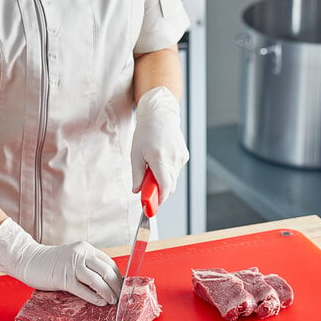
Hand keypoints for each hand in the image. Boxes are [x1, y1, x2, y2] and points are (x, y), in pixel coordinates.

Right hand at [0, 218, 121, 305]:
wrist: (29, 260)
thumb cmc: (52, 262)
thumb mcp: (74, 258)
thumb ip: (88, 265)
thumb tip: (106, 281)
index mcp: (86, 249)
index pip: (109, 263)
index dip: (117, 277)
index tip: (121, 287)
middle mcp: (81, 254)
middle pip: (106, 271)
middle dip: (116, 286)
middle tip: (120, 297)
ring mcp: (72, 266)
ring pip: (97, 281)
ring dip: (108, 293)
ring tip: (112, 301)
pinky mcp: (63, 278)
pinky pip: (83, 290)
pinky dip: (94, 297)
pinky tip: (100, 303)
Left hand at [131, 86, 188, 204]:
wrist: (160, 115)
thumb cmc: (145, 132)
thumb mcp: (135, 154)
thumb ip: (137, 175)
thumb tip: (137, 191)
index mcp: (160, 159)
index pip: (164, 188)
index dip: (158, 200)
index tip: (151, 206)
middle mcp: (173, 159)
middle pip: (169, 187)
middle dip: (158, 191)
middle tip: (147, 187)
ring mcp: (181, 158)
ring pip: (172, 180)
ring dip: (162, 180)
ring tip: (152, 166)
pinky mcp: (184, 156)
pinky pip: (175, 171)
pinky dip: (167, 172)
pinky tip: (160, 159)